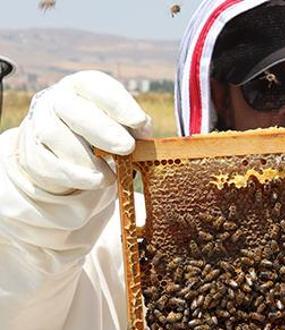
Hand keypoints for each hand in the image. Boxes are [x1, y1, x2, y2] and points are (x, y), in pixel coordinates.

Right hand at [16, 70, 151, 194]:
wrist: (61, 146)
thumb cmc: (101, 127)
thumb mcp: (119, 120)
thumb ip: (134, 125)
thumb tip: (143, 133)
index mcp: (83, 86)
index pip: (96, 86)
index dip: (119, 104)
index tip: (139, 122)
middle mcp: (58, 100)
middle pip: (75, 111)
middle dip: (104, 130)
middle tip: (127, 147)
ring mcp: (40, 124)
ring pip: (56, 137)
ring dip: (88, 159)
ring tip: (111, 174)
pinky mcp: (33, 153)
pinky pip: (50, 163)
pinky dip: (77, 176)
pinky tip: (98, 181)